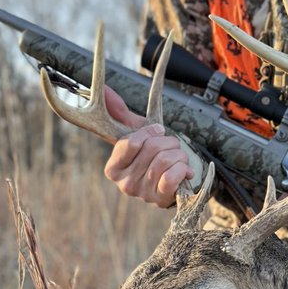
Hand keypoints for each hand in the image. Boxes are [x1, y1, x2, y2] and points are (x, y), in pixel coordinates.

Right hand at [103, 86, 194, 207]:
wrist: (169, 183)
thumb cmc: (150, 156)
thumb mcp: (134, 134)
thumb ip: (118, 113)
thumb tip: (104, 88)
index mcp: (113, 168)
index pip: (131, 142)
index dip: (149, 132)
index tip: (158, 130)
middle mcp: (124, 183)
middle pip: (152, 148)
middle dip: (169, 141)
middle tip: (171, 146)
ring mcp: (142, 194)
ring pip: (166, 160)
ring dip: (179, 154)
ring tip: (178, 158)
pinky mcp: (160, 200)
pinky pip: (173, 176)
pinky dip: (183, 168)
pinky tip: (183, 171)